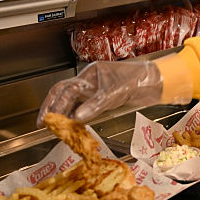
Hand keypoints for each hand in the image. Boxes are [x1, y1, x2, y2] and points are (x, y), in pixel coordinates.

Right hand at [37, 61, 164, 124]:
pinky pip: (85, 107)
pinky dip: (77, 116)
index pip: (67, 89)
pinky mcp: (103, 99)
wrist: (156, 82)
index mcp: (91, 73)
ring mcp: (96, 89)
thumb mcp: (115, 92)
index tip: (47, 118)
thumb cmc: (138, 79)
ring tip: (56, 126)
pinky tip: (73, 125)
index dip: (55, 104)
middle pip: (65, 93)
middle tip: (43, 123)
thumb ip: (95, 104)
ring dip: (64, 113)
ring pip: (74, 101)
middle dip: (53, 107)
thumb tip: (76, 118)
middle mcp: (91, 80)